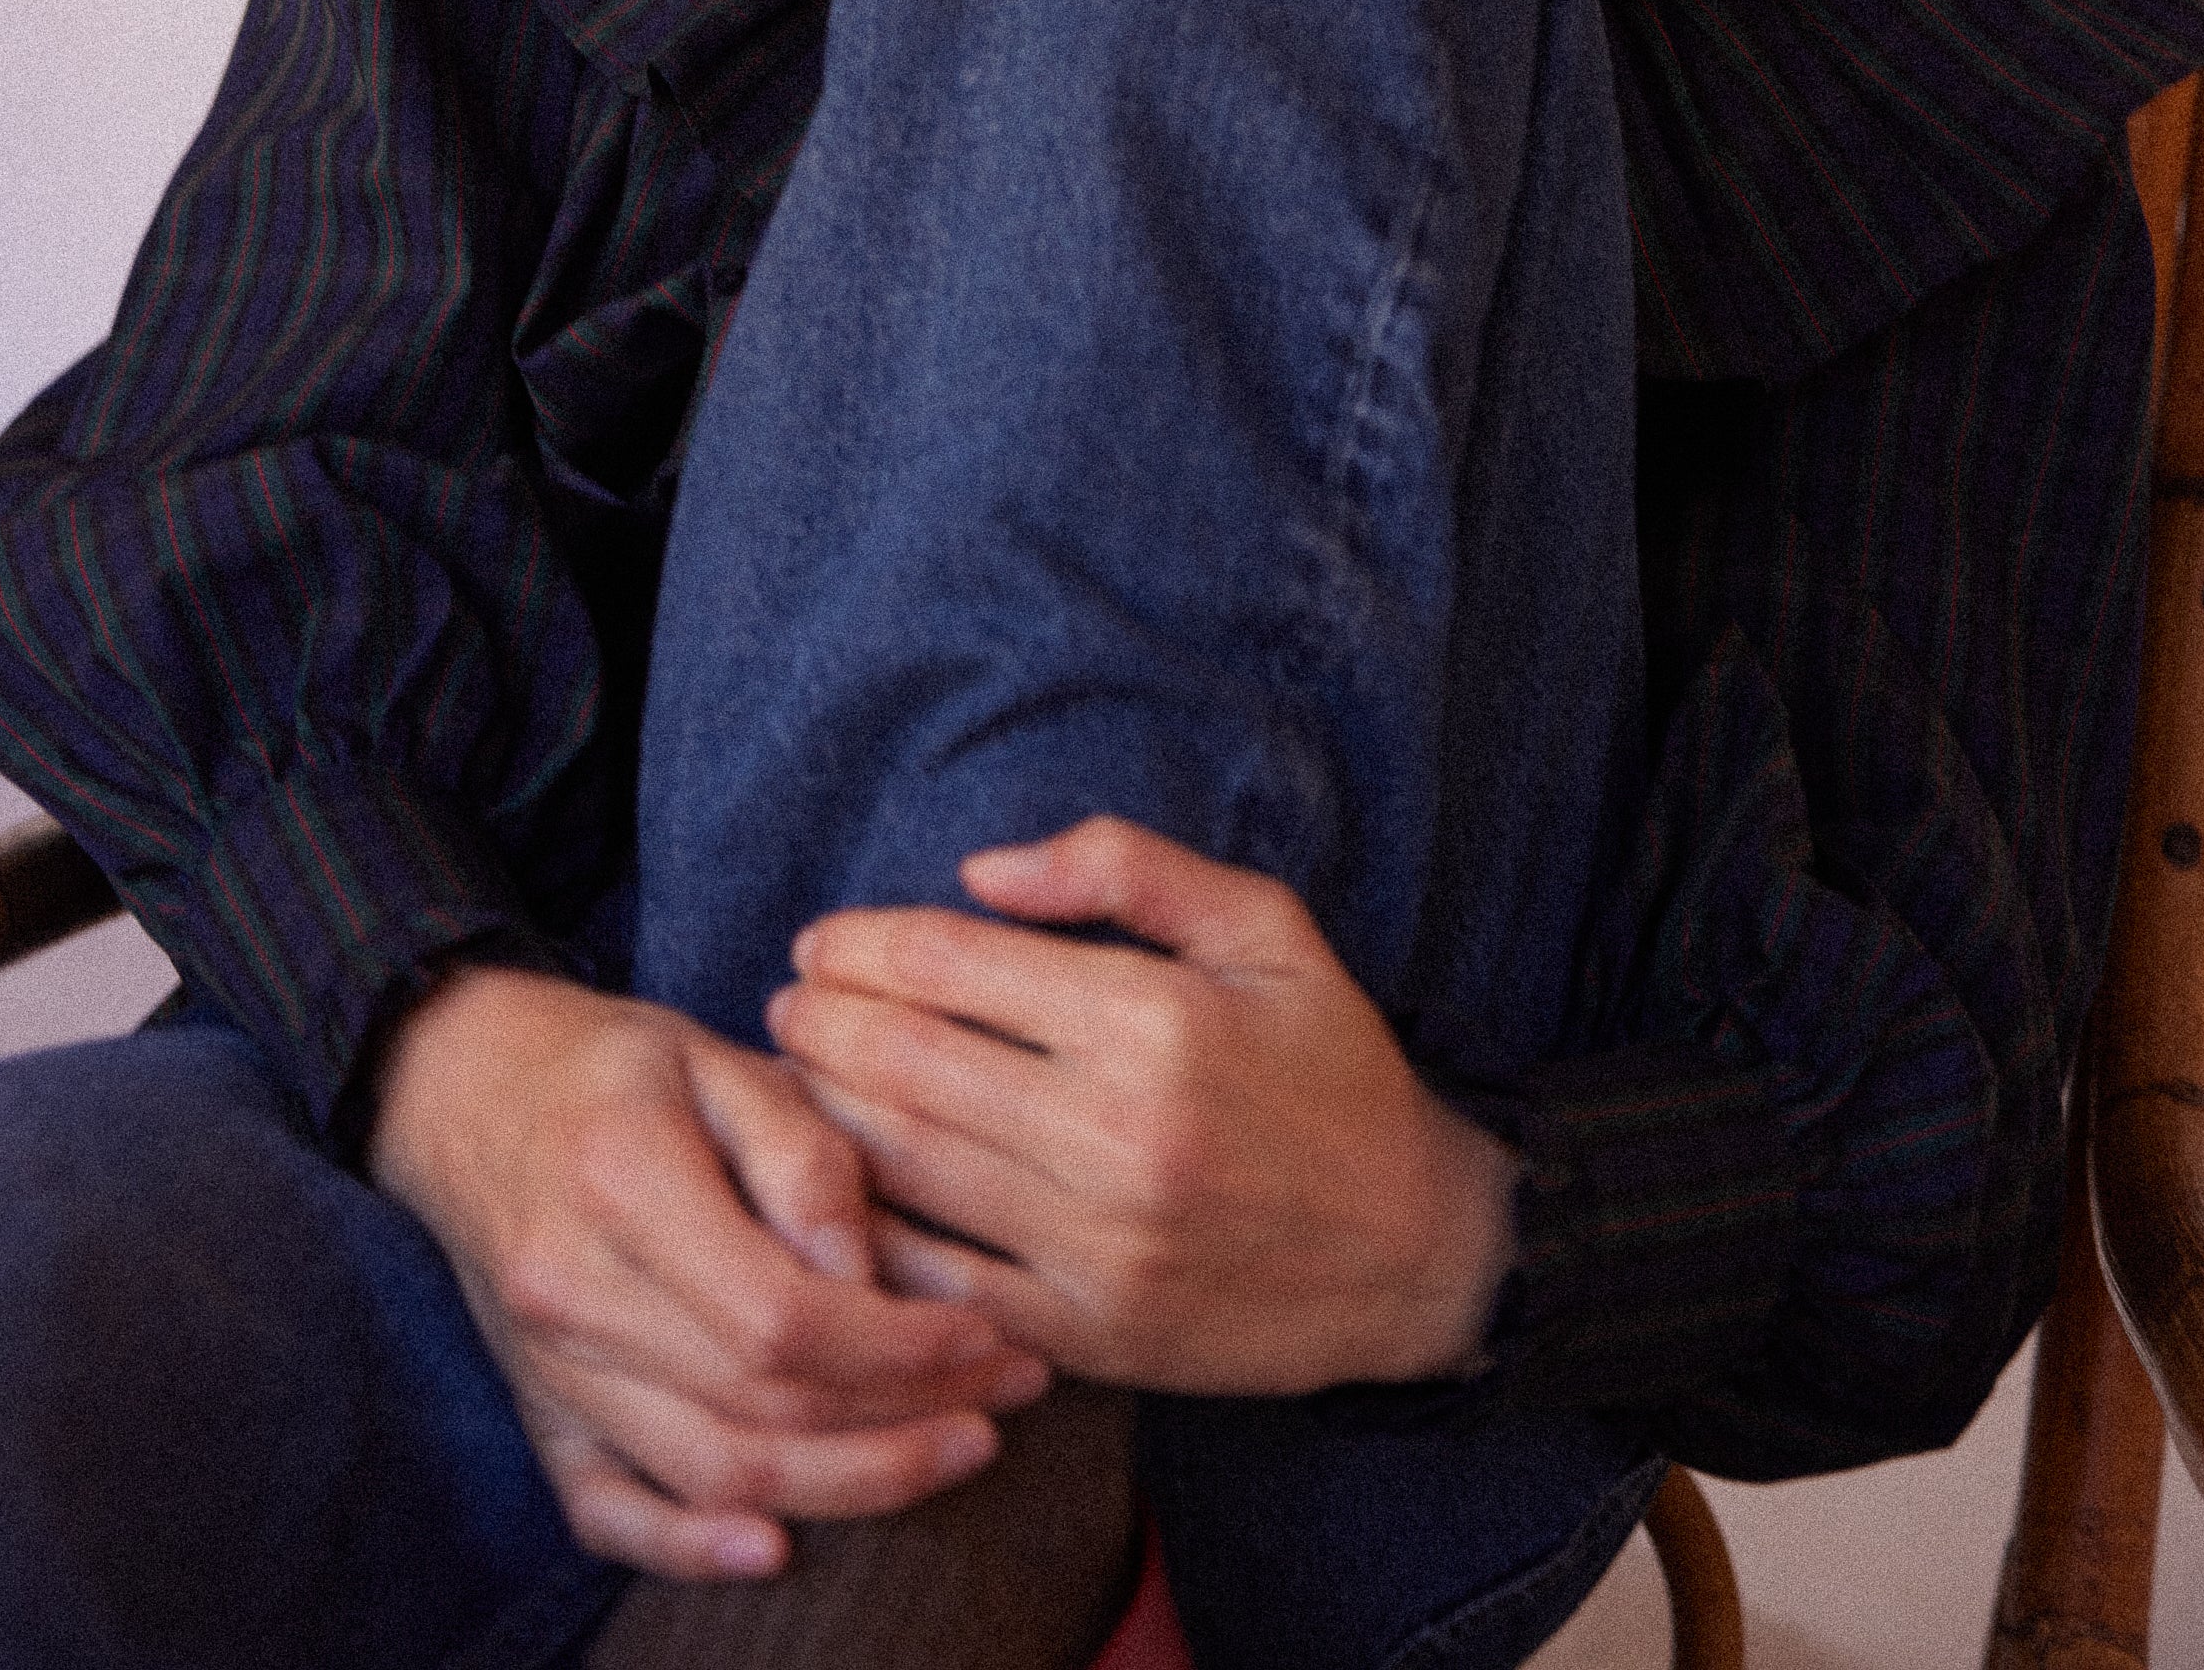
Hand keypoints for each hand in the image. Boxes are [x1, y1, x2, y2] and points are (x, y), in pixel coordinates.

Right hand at [368, 964, 1051, 1578]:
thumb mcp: (718, 1057)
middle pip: (760, 1408)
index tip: (989, 1333)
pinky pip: (609, 1513)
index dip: (899, 1346)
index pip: (781, 1315)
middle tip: (1007, 1396)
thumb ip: (802, 1155)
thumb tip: (868, 1277)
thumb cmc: (612, 1063)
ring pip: (710, 1472)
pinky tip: (778, 1553)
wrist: (465, 1087)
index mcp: (622, 1182)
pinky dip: (689, 1550)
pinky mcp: (538, 1411)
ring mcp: (549, 1369)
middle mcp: (575, 1293)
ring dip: (846, 1485)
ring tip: (954, 1452)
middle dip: (903, 1421)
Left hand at [765, 816, 1518, 1395]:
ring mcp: (1096, 1246)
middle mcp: (1116, 1136)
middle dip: (823, 1022)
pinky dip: (875, 1236)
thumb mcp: (1264, 928)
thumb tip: (982, 872)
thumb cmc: (1331, 1070)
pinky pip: (943, 1284)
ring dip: (825, 1117)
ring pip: (908, 1171)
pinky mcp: (1089, 1334)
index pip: (957, 966)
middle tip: (785, 1002)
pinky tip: (838, 1195)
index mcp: (1154, 1021)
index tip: (821, 939)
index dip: (866, 944)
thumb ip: (1126, 870)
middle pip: (910, 1066)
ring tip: (792, 1077)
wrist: (1418, 1252)